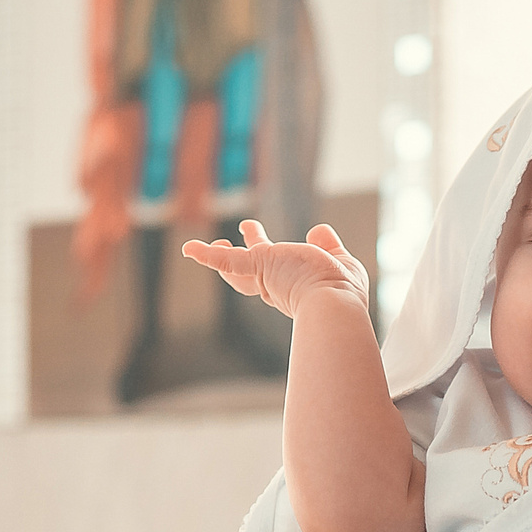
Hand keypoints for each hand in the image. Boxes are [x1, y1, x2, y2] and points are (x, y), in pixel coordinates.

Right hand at [185, 220, 367, 318]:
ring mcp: (265, 275)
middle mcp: (276, 283)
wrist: (334, 302)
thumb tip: (318, 229)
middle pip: (251, 273)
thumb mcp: (339, 260)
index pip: (277, 274)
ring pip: (236, 267)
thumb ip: (329, 245)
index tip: (270, 246)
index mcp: (293, 286)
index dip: (272, 259)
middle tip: (240, 235)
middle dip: (243, 257)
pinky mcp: (258, 265)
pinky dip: (207, 255)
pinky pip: (228, 261)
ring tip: (203, 247)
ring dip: (219, 256)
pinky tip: (189, 249)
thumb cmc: (342, 290)